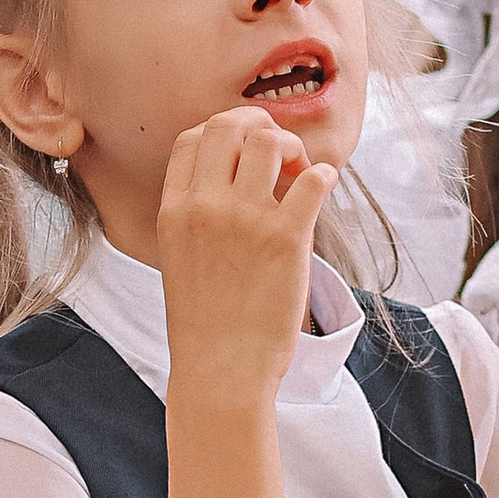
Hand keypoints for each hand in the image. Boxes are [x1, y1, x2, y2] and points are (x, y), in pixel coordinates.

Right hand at [158, 108, 334, 497]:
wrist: (220, 371)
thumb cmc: (204, 321)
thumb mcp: (179, 257)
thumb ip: (195, 214)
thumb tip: (230, 178)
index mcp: (175, 210)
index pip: (193, 138)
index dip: (223, 131)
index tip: (244, 150)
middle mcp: (206, 207)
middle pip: (230, 126)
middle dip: (260, 127)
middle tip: (279, 153)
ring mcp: (246, 220)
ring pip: (271, 143)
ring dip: (292, 149)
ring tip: (299, 176)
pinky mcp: (287, 238)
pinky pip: (313, 179)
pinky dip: (323, 175)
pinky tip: (322, 187)